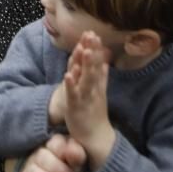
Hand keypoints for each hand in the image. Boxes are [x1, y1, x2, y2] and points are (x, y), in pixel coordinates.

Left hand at [63, 32, 114, 170]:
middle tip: (92, 34)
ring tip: (84, 49)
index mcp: (97, 85)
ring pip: (85, 79)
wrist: (96, 138)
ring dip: (85, 64)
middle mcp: (93, 89)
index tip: (95, 33)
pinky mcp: (76, 108)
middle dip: (92, 51)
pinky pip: (73, 95)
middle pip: (93, 68)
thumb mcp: (100, 92)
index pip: (97, 64)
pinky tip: (67, 74)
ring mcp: (85, 98)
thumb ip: (101, 76)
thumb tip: (104, 60)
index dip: (96, 49)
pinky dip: (70, 85)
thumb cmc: (95, 113)